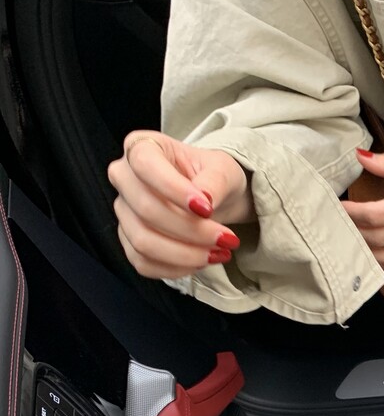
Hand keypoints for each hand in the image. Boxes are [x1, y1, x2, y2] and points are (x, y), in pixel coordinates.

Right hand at [107, 130, 252, 278]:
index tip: (206, 209)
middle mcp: (124, 177)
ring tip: (219, 253)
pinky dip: (176, 268)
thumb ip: (214, 181)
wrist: (213, 199)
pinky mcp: (129, 241)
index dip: (174, 190)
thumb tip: (204, 200)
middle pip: (145, 210)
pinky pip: (144, 263)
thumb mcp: (223, 169)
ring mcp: (123, 211)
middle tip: (227, 239)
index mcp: (142, 146)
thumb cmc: (213, 176)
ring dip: (186, 254)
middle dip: (191, 231)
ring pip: (143, 241)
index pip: (145, 165)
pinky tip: (201, 261)